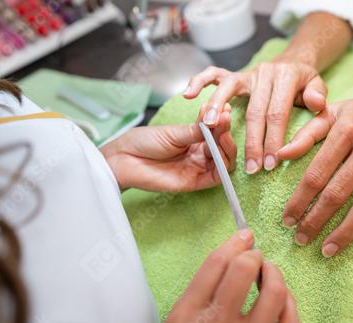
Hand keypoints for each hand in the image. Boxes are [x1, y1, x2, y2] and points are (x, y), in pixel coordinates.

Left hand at [101, 104, 235, 191]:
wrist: (125, 159)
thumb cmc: (144, 142)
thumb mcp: (174, 132)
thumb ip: (196, 130)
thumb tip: (217, 119)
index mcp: (194, 139)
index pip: (215, 131)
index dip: (222, 121)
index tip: (225, 109)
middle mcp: (198, 154)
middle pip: (222, 146)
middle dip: (225, 131)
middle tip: (224, 119)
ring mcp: (198, 168)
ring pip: (224, 161)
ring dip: (228, 147)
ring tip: (223, 133)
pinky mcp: (195, 182)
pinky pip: (216, 177)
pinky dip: (223, 165)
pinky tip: (221, 151)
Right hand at [164, 229, 300, 322]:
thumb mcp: (182, 321)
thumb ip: (204, 285)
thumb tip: (240, 246)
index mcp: (187, 319)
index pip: (215, 264)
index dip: (234, 242)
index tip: (244, 236)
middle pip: (243, 270)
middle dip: (254, 255)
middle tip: (255, 258)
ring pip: (275, 292)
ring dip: (276, 274)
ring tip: (270, 274)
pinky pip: (292, 321)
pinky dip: (291, 302)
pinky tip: (282, 299)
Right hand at [183, 60, 326, 173]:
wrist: (294, 63)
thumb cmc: (306, 85)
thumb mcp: (319, 88)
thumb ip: (318, 97)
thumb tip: (316, 104)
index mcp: (287, 76)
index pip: (278, 112)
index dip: (273, 139)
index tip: (271, 164)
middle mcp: (265, 72)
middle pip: (255, 109)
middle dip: (252, 141)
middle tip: (251, 167)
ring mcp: (248, 73)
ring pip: (229, 90)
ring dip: (218, 110)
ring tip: (210, 130)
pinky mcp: (235, 74)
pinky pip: (213, 74)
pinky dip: (199, 81)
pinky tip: (189, 95)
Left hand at [277, 88, 352, 259]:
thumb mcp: (337, 112)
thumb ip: (308, 133)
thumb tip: (279, 155)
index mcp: (347, 129)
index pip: (316, 172)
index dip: (299, 199)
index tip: (287, 220)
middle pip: (338, 191)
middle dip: (316, 219)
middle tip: (301, 240)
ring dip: (347, 231)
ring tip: (328, 250)